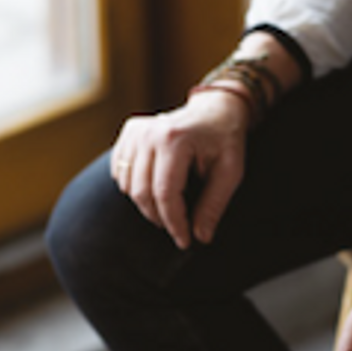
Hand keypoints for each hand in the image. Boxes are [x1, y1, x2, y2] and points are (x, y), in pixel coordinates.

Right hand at [110, 88, 249, 250]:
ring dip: (147, 206)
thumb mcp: (231, 172)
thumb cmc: (225, 141)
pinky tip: (154, 189)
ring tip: (169, 209)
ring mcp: (136, 131)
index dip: (174, 223)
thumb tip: (201, 236)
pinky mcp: (129, 133)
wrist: (215, 109)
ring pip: (128, 186)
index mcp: (175, 140)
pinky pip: (120, 172)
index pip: (165, 193)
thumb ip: (214, 204)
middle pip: (142, 192)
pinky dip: (134, 188)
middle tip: (178, 229)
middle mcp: (149, 134)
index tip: (184, 241)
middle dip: (159, 218)